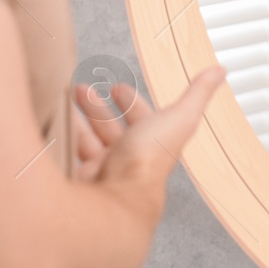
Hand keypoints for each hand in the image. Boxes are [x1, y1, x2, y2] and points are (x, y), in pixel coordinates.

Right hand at [70, 66, 225, 186]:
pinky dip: (58, 139)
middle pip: (108, 128)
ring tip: (61, 100)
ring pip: (84, 140)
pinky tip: (49, 125)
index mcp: (149, 143)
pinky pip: (64, 154)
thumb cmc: (148, 162)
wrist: (116, 195)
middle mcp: (125, 158)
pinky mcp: (75, 178)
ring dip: (75, 120)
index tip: (117, 87)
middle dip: (95, 107)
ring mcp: (99, 171)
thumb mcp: (180, 118)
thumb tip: (218, 72)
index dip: (130, 100)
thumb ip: (197, 94)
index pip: (140, 119)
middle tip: (81, 89)